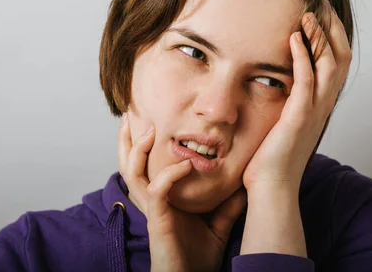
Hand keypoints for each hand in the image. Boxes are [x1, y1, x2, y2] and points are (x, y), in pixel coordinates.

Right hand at [117, 116, 246, 271]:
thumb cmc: (198, 258)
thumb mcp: (217, 224)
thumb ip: (227, 204)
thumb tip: (244, 183)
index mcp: (162, 199)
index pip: (146, 165)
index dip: (141, 144)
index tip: (149, 120)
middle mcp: (153, 200)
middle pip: (129, 164)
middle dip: (127, 139)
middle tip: (132, 114)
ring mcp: (153, 210)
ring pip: (133, 172)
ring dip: (138, 149)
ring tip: (148, 129)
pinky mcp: (157, 220)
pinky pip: (156, 191)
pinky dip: (168, 175)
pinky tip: (184, 165)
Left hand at [242, 8, 351, 192]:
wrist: (272, 187)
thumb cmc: (273, 156)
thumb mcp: (287, 121)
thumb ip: (292, 99)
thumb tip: (284, 79)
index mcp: (322, 103)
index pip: (337, 59)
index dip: (333, 33)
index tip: (319, 9)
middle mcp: (324, 104)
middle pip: (342, 55)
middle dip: (332, 25)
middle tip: (319, 0)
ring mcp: (314, 111)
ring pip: (330, 64)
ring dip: (319, 36)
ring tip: (308, 13)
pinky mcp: (298, 118)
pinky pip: (306, 81)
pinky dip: (302, 56)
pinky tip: (294, 38)